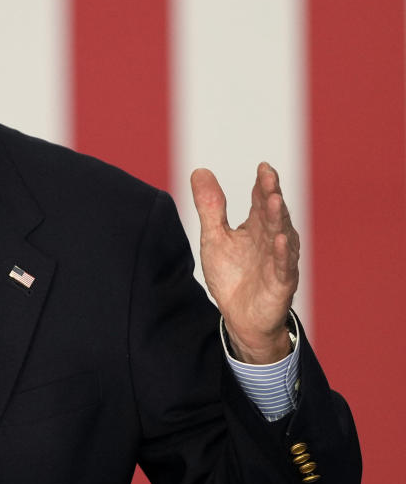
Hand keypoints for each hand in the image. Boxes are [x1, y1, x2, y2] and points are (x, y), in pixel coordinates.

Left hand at [190, 163, 298, 363]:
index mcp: (257, 227)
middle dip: (271, 193)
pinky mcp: (281, 282)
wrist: (240, 317)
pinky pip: (283, 266)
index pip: (261, 200)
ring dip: (279, 218)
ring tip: (275, 199)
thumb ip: (210, 207)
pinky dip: (282, 253)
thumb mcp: (215, 237)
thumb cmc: (232, 275)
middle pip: (272, 213)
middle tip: (269, 175)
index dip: (262, 184)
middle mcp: (272, 239)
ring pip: (280, 235)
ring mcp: (278, 260)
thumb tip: (200, 170)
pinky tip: (280, 239)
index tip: (263, 166)